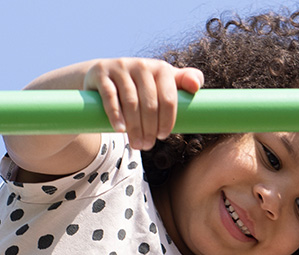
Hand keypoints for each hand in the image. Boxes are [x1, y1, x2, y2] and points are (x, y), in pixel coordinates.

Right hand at [82, 58, 203, 149]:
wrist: (103, 75)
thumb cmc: (139, 85)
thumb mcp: (162, 81)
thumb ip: (182, 82)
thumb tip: (197, 86)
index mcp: (160, 68)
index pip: (168, 98)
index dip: (168, 120)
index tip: (163, 136)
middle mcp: (141, 65)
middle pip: (150, 103)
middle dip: (150, 128)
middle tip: (147, 145)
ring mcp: (120, 68)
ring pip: (131, 102)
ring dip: (134, 127)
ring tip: (136, 144)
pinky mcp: (102, 74)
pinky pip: (110, 96)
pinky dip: (115, 115)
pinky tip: (120, 130)